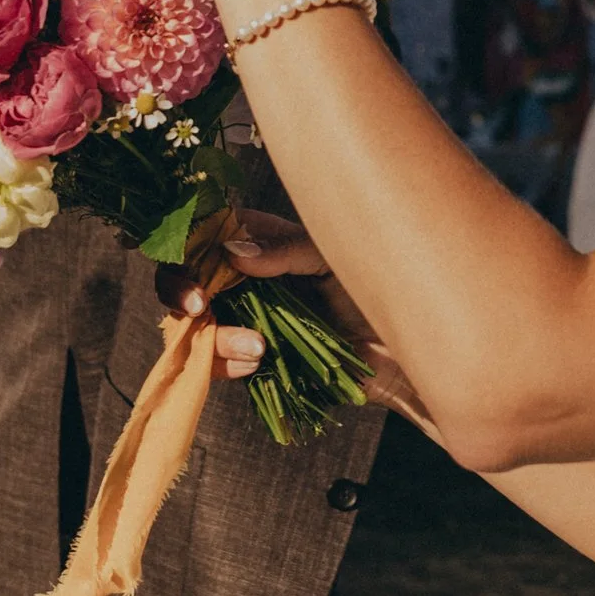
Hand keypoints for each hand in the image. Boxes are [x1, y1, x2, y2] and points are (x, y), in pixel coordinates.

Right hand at [162, 213, 424, 417]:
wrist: (412, 352)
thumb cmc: (384, 291)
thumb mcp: (336, 258)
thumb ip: (286, 250)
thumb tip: (232, 249)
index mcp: (264, 243)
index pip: (205, 232)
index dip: (186, 245)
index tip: (194, 265)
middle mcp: (250, 279)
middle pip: (187, 277)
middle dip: (182, 292)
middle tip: (200, 307)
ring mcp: (249, 319)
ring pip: (196, 325)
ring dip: (214, 338)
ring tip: (258, 348)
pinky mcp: (256, 358)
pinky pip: (218, 363)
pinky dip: (227, 364)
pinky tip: (256, 362)